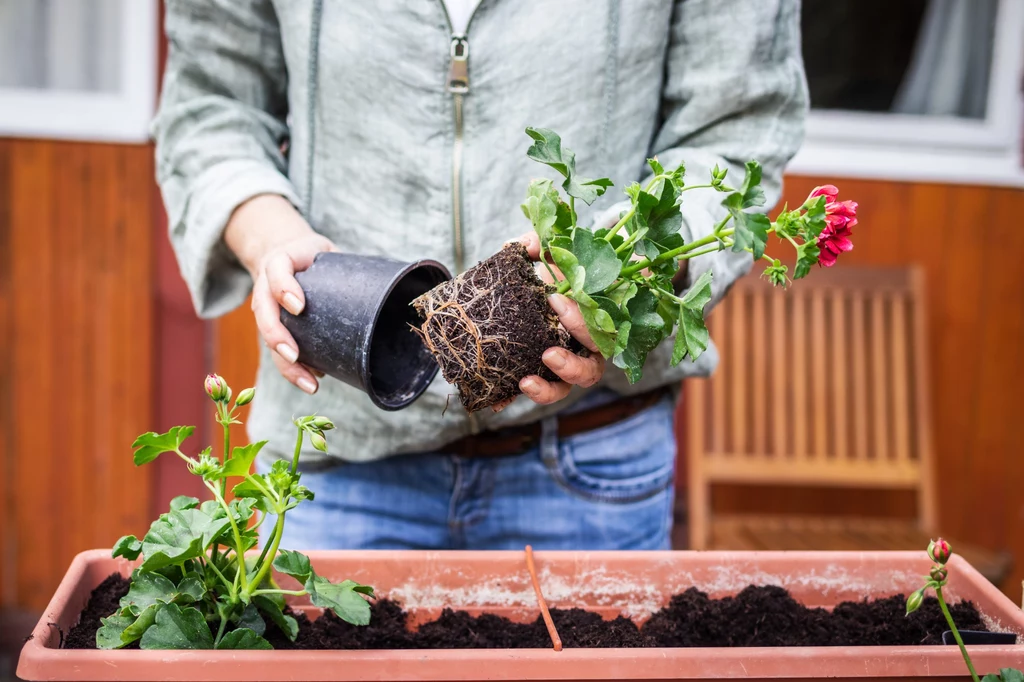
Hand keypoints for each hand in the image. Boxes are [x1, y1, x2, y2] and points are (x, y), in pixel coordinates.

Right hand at [224, 194, 338, 394]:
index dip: (284, 288)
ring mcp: (267, 310)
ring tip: (310, 383)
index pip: (277, 272)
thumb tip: (394, 286)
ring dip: (287, 365)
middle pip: (263, 313)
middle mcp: (266, 287)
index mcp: (280, 262)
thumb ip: (348, 263)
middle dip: (277, 337)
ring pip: (267, 340)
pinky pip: (278, 352)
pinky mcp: (275, 327)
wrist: (287, 254)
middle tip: (294, 355)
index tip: (299, 306)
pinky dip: (295, 369)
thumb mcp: (326, 249)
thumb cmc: (313, 256)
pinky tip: (313, 381)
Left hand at [496, 232, 605, 409]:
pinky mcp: (539, 372)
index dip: (581, 322)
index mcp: (596, 322)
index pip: (600, 331)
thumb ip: (548, 244)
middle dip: (570, 365)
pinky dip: (511, 397)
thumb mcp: (557, 253)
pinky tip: (495, 401)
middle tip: (548, 353)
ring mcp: (563, 365)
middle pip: (589, 370)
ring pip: (564, 387)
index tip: (555, 301)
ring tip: (526, 382)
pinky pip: (529, 389)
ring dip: (547, 390)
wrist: (543, 281)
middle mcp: (585, 350)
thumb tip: (530, 244)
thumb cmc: (561, 270)